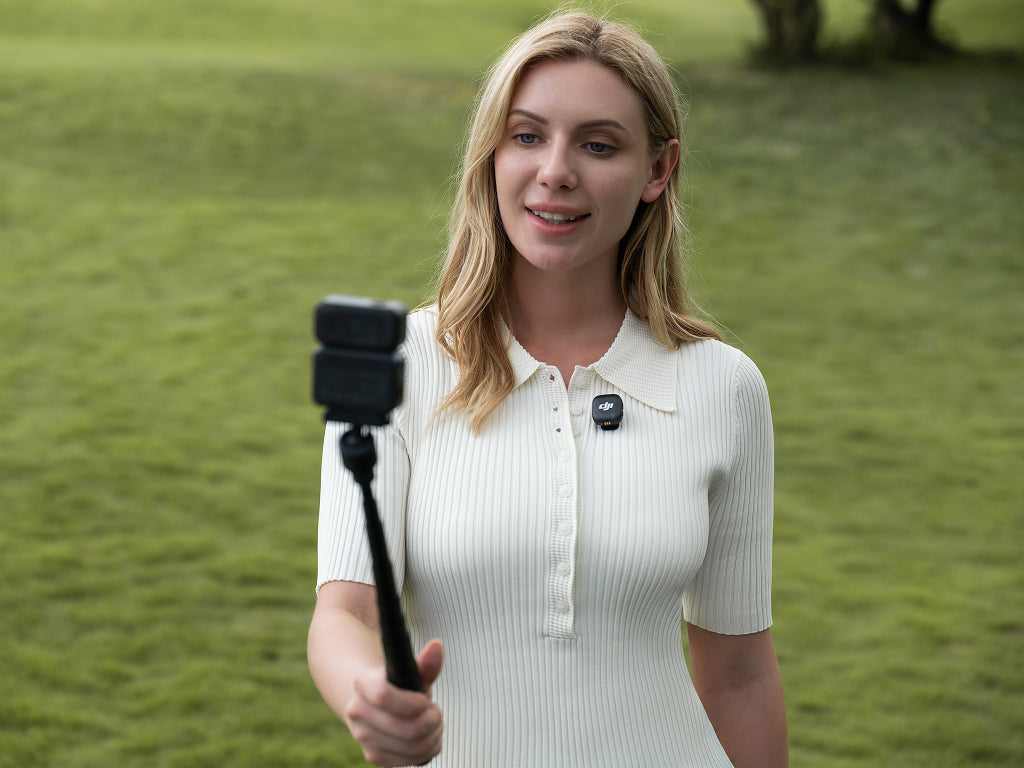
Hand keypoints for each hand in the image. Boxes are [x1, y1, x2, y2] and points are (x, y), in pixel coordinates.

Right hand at [346, 640, 444, 766]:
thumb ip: (425, 664)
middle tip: (436, 712)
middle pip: (407, 728)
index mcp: (363, 683)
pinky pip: (410, 761)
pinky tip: (428, 737)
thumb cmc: (399, 686)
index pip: (383, 695)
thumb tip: (437, 646)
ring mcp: (363, 737)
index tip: (427, 700)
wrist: (376, 705)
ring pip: (413, 747)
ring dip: (433, 736)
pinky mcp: (373, 756)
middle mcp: (357, 712)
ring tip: (435, 723)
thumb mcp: (411, 672)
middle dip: (433, 721)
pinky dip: (428, 750)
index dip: (413, 702)